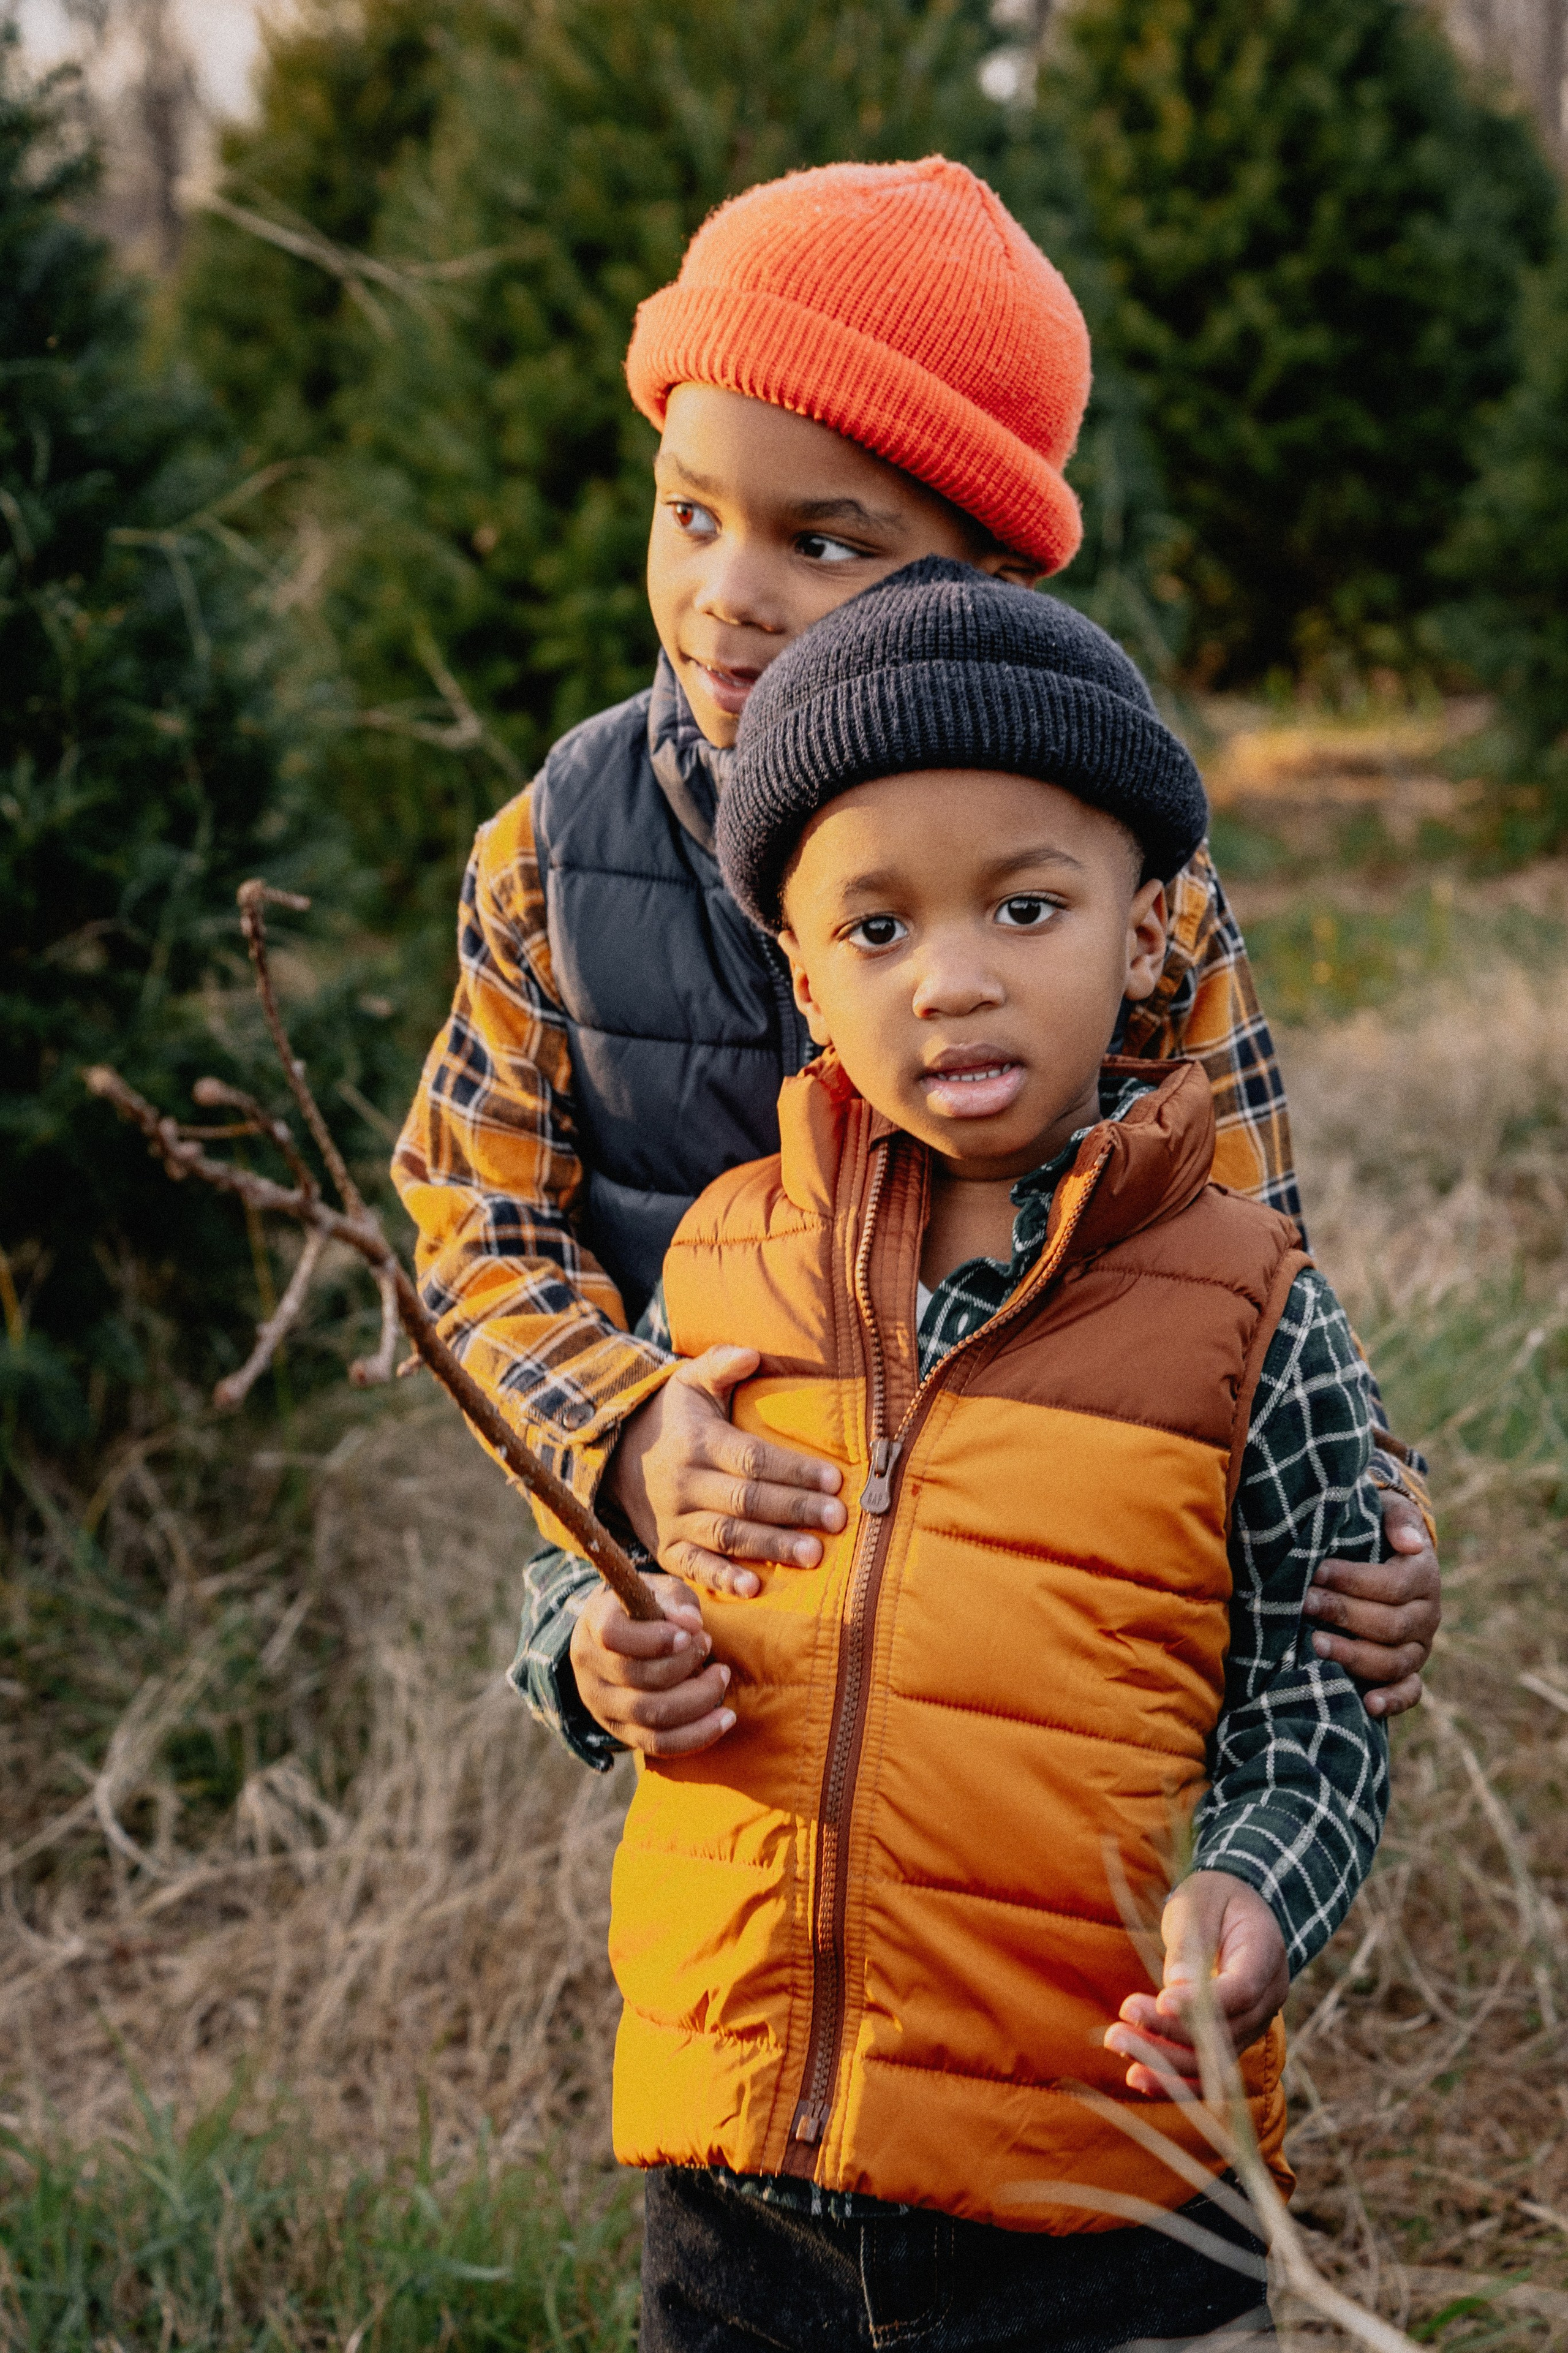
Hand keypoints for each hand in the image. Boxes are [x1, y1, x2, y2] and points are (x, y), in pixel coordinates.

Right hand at [569, 1573, 736, 1757]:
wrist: (617, 1637)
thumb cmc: (644, 1608)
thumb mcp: (657, 1590)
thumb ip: (674, 1601)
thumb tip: (692, 1623)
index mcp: (594, 1624)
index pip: (614, 1636)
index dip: (655, 1639)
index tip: (689, 1634)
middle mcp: (590, 1669)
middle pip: (638, 1679)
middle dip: (686, 1666)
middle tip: (708, 1645)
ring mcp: (602, 1706)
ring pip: (651, 1717)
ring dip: (698, 1699)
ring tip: (720, 1676)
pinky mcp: (622, 1731)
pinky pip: (659, 1744)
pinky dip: (697, 1735)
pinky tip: (724, 1718)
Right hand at [606, 1345, 845, 1596]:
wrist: (617, 1455)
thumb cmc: (673, 1416)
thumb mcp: (690, 1381)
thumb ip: (722, 1365)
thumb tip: (752, 1353)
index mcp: (699, 1442)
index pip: (753, 1459)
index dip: (793, 1470)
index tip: (834, 1480)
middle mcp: (685, 1483)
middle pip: (746, 1500)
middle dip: (794, 1510)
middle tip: (837, 1520)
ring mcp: (674, 1520)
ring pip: (728, 1536)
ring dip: (771, 1547)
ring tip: (813, 1555)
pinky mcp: (667, 1549)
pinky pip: (695, 1568)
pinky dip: (722, 1580)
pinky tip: (754, 1589)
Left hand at [1105, 1871, 1287, 2096]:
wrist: (1237, 1908)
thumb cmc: (1215, 1897)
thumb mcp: (1201, 1901)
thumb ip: (1192, 1942)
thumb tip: (1175, 1984)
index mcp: (1266, 1955)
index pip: (1241, 1991)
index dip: (1202, 2003)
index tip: (1160, 2001)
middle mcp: (1268, 1999)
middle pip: (1225, 2034)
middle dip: (1169, 2035)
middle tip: (1118, 2028)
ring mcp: (1253, 2024)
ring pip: (1215, 2061)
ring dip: (1164, 2063)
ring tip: (1117, 2045)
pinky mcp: (1232, 2039)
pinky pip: (1209, 2069)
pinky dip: (1176, 2078)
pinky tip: (1138, 2076)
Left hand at [1305, 1490, 1438, 1719]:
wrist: (1382, 1551)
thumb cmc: (1375, 1529)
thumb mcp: (1388, 1511)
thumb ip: (1398, 1520)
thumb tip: (1410, 1542)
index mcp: (1423, 1575)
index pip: (1393, 1584)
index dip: (1353, 1580)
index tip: (1316, 1572)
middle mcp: (1427, 1615)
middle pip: (1389, 1624)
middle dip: (1343, 1614)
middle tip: (1304, 1604)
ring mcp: (1419, 1646)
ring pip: (1394, 1661)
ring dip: (1354, 1655)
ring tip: (1314, 1644)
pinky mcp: (1410, 1671)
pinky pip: (1410, 1692)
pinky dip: (1392, 1701)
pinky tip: (1368, 1704)